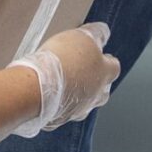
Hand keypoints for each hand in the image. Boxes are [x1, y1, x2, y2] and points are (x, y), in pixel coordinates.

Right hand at [8, 23, 119, 138]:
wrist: (37, 88)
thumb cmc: (61, 61)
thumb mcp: (81, 36)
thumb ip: (96, 34)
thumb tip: (104, 32)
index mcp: (104, 74)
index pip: (114, 66)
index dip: (106, 58)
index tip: (98, 52)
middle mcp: (95, 95)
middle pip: (103, 91)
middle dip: (96, 82)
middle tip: (83, 72)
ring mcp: (78, 110)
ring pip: (84, 104)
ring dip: (78, 96)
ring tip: (64, 85)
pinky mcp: (59, 119)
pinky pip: (63, 112)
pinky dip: (59, 104)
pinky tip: (48, 96)